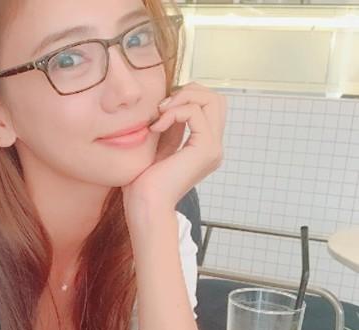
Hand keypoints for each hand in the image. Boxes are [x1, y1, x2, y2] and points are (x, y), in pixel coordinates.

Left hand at [123, 82, 226, 216]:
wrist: (145, 206)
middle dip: (188, 92)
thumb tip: (168, 104)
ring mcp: (213, 149)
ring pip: (212, 100)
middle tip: (162, 107)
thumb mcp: (157, 148)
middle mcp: (213, 147)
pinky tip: (156, 127)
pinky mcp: (206, 149)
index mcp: (203, 148)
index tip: (159, 110)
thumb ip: (168, 128)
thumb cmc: (144, 185)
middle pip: (216, 98)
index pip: (209, 106)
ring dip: (182, 98)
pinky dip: (174, 112)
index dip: (185, 97)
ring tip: (159, 115)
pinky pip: (195, 112)